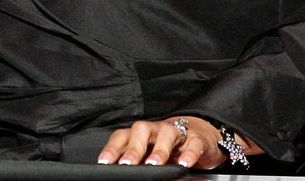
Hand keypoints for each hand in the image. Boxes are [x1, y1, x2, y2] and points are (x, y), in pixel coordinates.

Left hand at [96, 115, 222, 168]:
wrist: (200, 137)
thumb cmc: (169, 148)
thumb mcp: (150, 154)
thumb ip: (137, 161)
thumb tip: (123, 174)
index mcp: (140, 134)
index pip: (122, 136)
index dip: (112, 148)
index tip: (104, 162)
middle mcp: (155, 129)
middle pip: (141, 131)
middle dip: (133, 148)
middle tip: (127, 164)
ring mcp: (176, 132)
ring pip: (166, 133)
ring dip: (159, 149)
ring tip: (154, 164)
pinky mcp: (196, 139)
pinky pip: (192, 144)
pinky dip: (188, 154)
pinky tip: (184, 163)